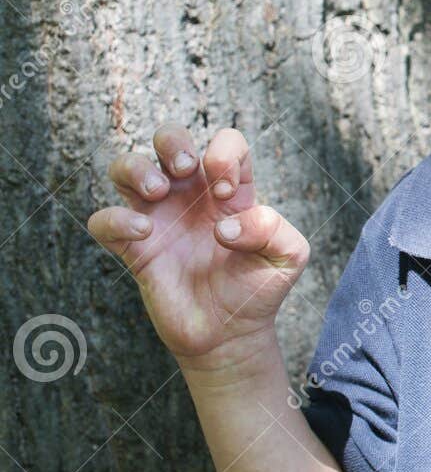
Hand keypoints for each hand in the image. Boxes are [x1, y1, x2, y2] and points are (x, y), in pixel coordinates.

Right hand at [88, 124, 308, 366]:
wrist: (230, 334)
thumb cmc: (259, 288)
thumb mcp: (288, 256)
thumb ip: (274, 229)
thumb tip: (224, 225)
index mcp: (231, 190)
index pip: (226, 143)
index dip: (225, 154)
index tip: (228, 193)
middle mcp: (191, 196)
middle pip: (168, 138)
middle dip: (172, 140)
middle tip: (186, 169)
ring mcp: (159, 218)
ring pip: (126, 167)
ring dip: (136, 167)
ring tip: (158, 190)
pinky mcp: (135, 249)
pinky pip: (103, 221)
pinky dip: (115, 219)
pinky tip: (144, 232)